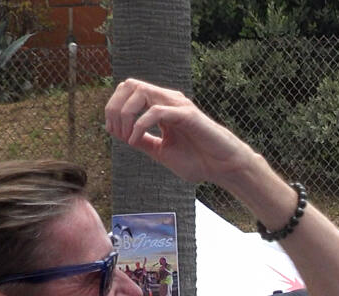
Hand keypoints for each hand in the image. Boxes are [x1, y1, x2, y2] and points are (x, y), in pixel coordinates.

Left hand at [104, 79, 259, 186]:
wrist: (224, 168)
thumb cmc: (199, 161)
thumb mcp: (162, 151)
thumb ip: (143, 140)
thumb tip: (121, 134)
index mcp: (162, 106)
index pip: (128, 92)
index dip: (114, 109)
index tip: (115, 133)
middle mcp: (169, 100)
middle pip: (129, 85)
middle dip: (114, 107)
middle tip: (116, 132)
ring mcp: (178, 105)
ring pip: (140, 91)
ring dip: (125, 113)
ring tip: (126, 136)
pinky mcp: (187, 115)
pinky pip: (155, 111)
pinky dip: (139, 125)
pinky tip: (136, 141)